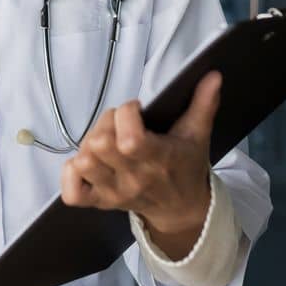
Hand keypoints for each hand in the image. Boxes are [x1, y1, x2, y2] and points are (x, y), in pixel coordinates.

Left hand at [60, 71, 221, 259]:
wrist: (182, 209)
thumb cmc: (185, 167)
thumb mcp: (198, 134)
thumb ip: (204, 103)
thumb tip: (213, 75)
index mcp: (158, 159)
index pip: (129, 139)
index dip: (125, 113)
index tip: (135, 109)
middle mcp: (133, 179)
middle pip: (98, 145)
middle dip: (105, 124)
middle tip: (118, 124)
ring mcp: (114, 193)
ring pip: (83, 163)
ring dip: (88, 145)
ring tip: (105, 142)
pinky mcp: (100, 202)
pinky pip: (72, 193)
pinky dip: (71, 174)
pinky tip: (86, 162)